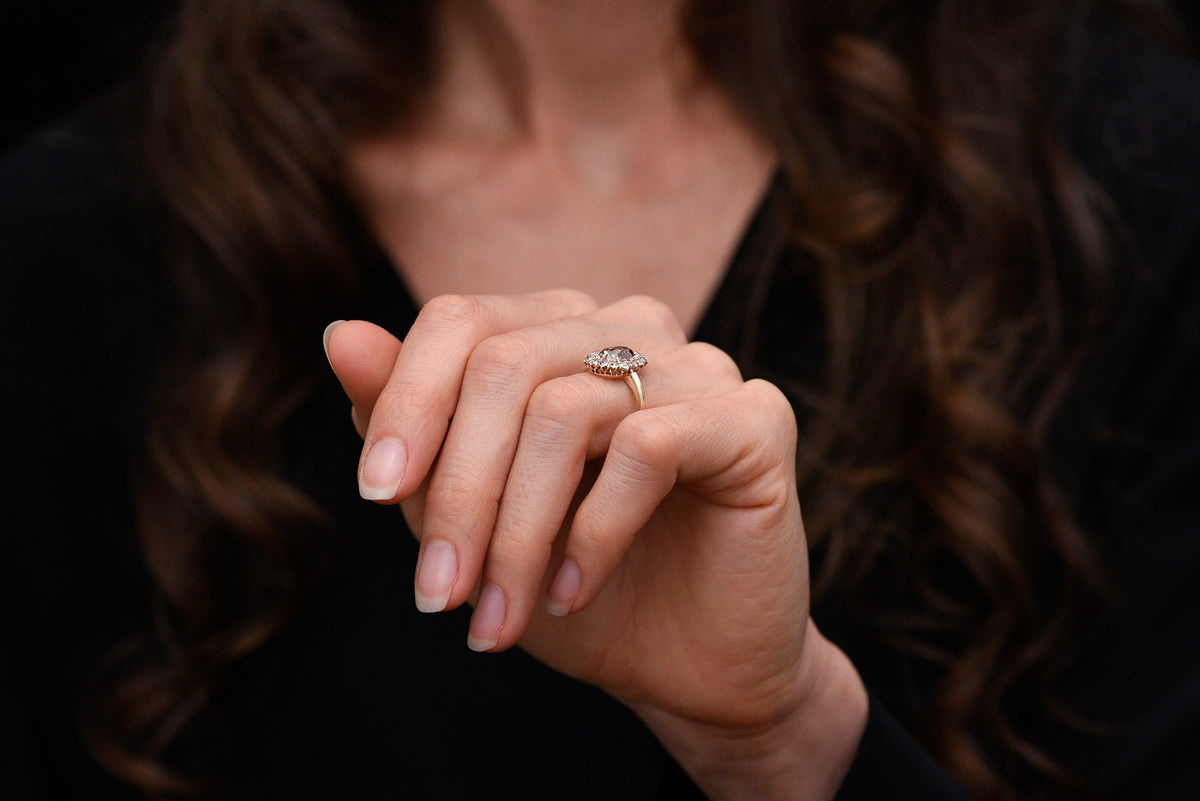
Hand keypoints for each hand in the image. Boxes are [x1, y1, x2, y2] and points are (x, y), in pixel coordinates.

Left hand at [324, 291, 865, 798]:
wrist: (686, 666)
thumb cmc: (573, 583)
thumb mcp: (469, 512)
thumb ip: (410, 423)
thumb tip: (339, 334)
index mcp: (559, 333)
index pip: (461, 320)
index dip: (407, 402)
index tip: (377, 495)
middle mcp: (629, 328)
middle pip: (503, 367)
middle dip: (458, 492)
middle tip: (437, 597)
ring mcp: (698, 364)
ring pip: (565, 410)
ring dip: (517, 532)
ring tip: (503, 615)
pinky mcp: (754, 416)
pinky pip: (649, 447)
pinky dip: (594, 533)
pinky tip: (575, 593)